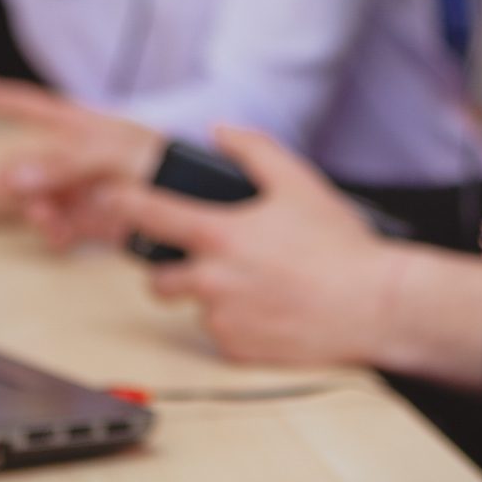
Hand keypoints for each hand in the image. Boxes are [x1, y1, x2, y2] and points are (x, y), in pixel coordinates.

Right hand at [0, 73, 167, 240]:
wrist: (197, 205)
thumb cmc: (164, 163)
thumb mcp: (111, 153)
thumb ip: (60, 162)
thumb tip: (8, 174)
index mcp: (82, 126)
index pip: (28, 105)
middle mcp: (78, 156)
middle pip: (26, 164)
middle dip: (16, 180)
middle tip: (11, 192)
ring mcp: (82, 189)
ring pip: (37, 200)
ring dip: (35, 210)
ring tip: (46, 218)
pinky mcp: (93, 221)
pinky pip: (58, 227)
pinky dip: (54, 233)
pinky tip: (61, 236)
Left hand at [98, 128, 395, 367]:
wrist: (373, 305)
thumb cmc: (338, 245)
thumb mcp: (299, 182)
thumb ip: (253, 150)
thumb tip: (220, 130)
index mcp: (219, 235)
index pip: (149, 216)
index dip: (122, 205)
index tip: (107, 200)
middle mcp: (211, 280)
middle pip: (156, 278)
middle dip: (171, 269)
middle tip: (209, 259)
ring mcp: (221, 320)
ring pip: (192, 307)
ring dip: (208, 297)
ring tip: (254, 285)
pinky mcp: (237, 351)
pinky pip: (219, 335)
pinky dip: (235, 324)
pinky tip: (270, 311)